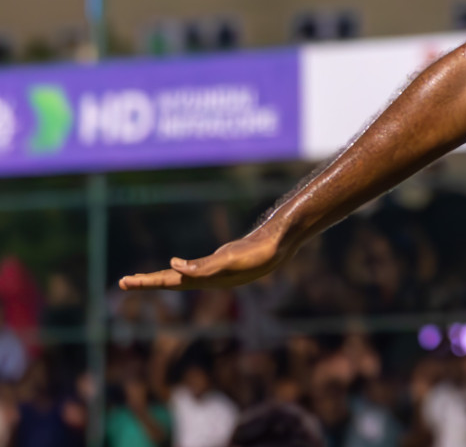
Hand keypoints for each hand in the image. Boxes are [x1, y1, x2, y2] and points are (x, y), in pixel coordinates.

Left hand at [118, 229, 286, 290]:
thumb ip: (202, 266)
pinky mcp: (217, 262)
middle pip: (168, 282)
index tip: (126, 283)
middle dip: (145, 282)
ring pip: (178, 276)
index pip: (168, 282)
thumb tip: (174, 267)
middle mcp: (203, 278)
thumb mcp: (228, 260)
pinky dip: (177, 268)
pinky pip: (191, 267)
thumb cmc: (255, 255)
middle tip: (122, 283)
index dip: (147, 282)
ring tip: (139, 279)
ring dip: (158, 277)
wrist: (276, 249)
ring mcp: (210, 271)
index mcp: (202, 279)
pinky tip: (174, 266)